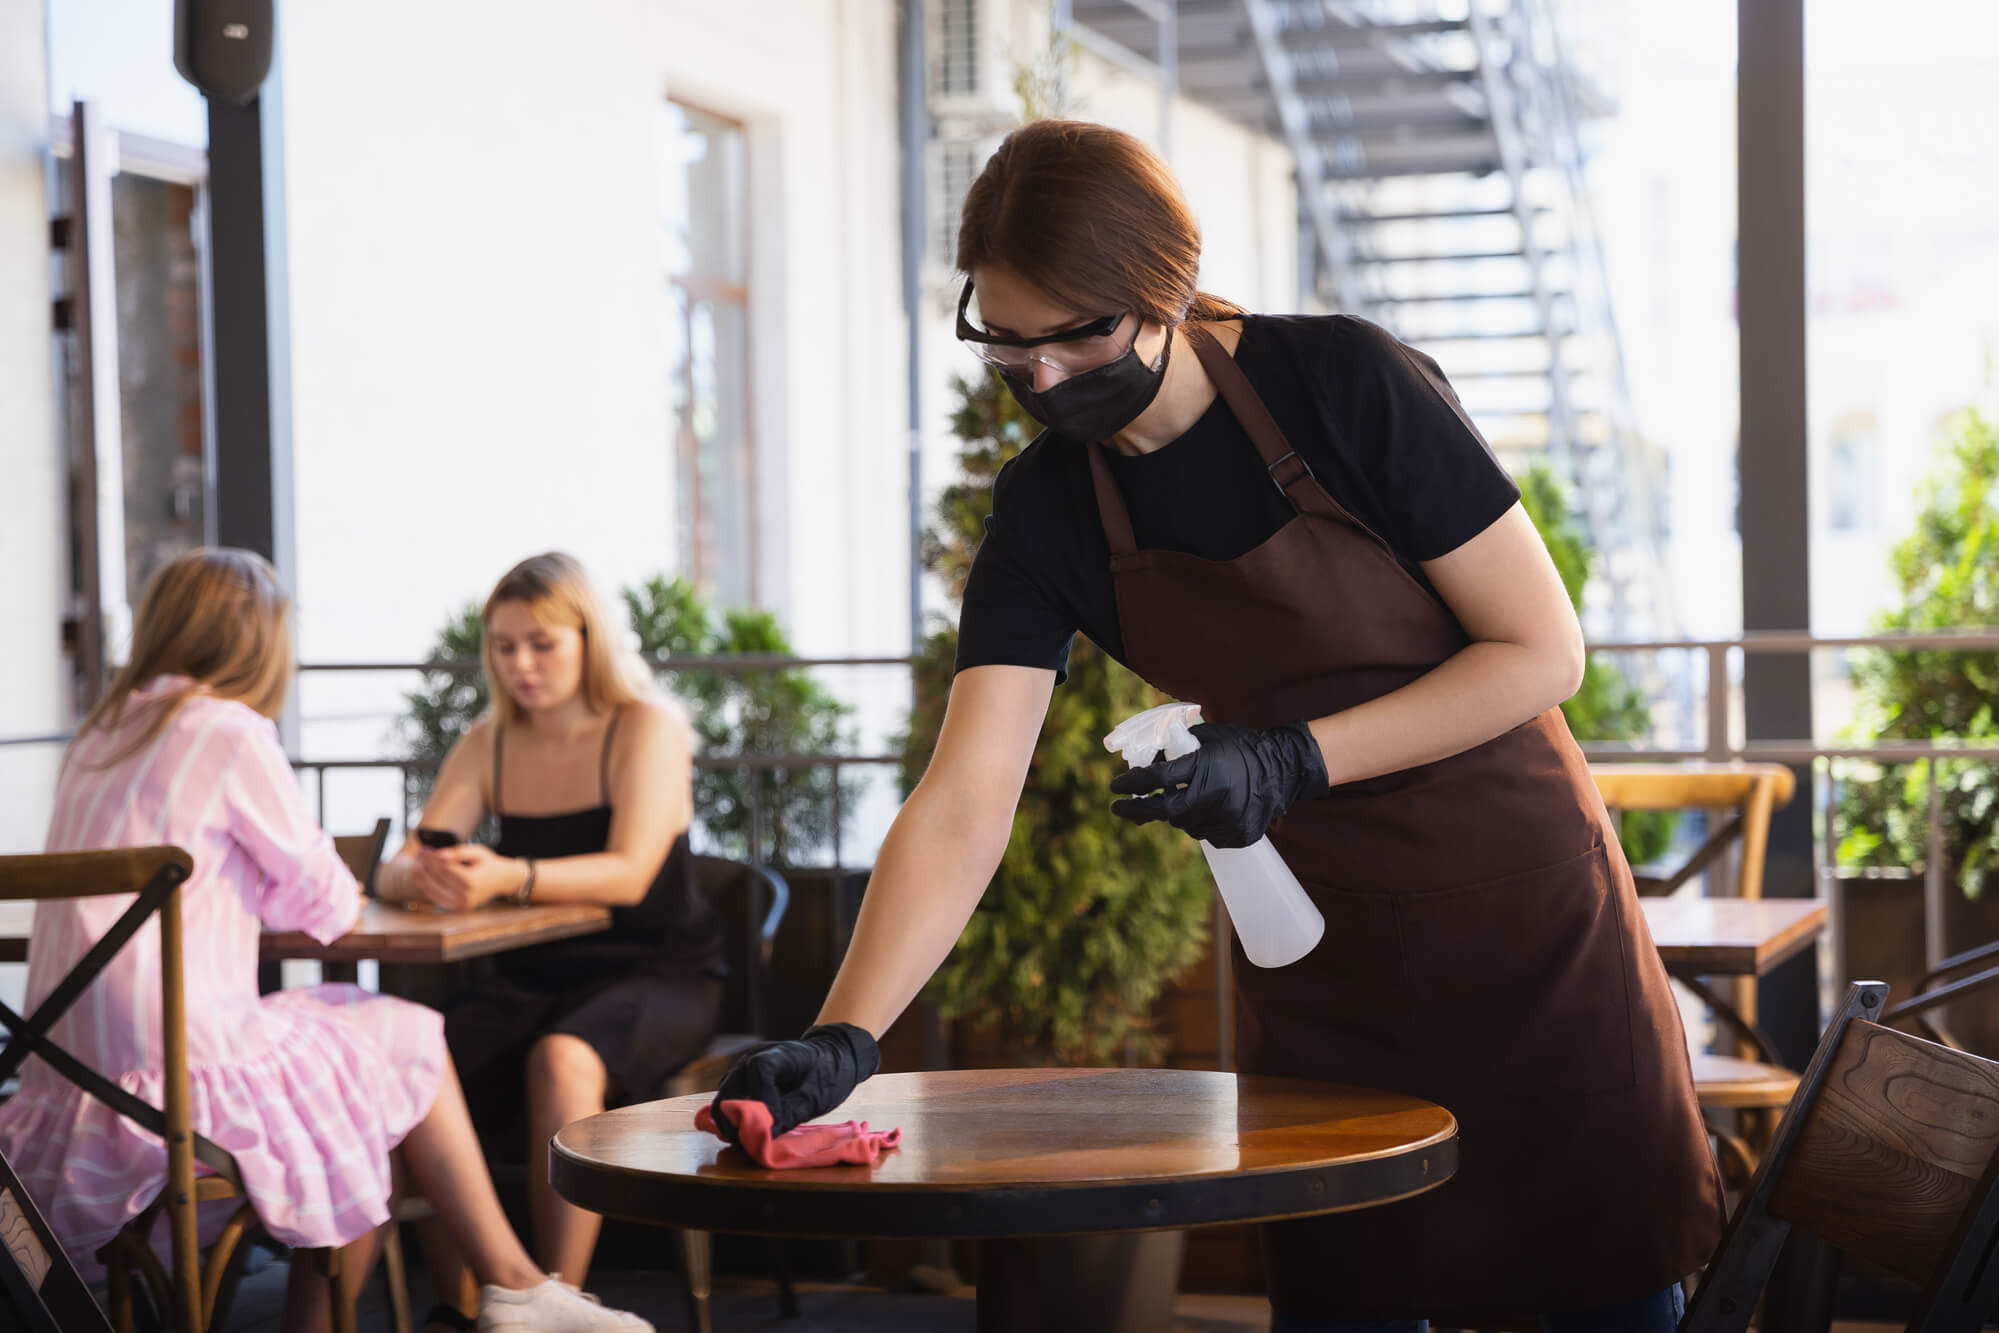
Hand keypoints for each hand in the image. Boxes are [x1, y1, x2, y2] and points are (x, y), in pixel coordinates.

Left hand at [411, 843, 518, 910]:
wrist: (502, 880)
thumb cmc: (488, 864)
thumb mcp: (478, 852)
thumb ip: (458, 852)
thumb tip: (439, 855)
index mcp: (471, 881)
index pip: (444, 867)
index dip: (432, 857)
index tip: (424, 848)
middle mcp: (465, 895)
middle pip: (437, 877)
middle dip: (425, 864)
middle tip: (419, 853)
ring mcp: (461, 904)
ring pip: (433, 890)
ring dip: (422, 877)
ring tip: (416, 865)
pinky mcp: (457, 908)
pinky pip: (436, 898)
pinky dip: (426, 888)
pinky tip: (420, 878)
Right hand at [707, 1023, 880, 1145]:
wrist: (831, 1056)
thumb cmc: (828, 1073)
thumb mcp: (818, 1095)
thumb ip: (792, 1112)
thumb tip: (766, 1135)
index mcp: (778, 1054)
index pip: (759, 1071)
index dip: (761, 1101)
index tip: (770, 1128)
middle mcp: (752, 1058)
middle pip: (729, 1092)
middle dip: (736, 1124)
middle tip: (751, 1150)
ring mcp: (743, 1070)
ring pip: (724, 1101)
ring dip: (732, 1126)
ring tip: (750, 1147)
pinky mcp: (741, 1083)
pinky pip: (729, 1104)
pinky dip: (734, 1122)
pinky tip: (749, 1138)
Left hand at [1108, 720, 1328, 848]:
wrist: (1282, 769)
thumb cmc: (1240, 748)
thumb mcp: (1207, 737)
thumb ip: (1177, 749)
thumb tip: (1145, 763)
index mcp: (1204, 766)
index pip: (1157, 778)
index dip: (1131, 783)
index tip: (1114, 787)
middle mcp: (1213, 794)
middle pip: (1164, 811)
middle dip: (1138, 810)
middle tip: (1119, 808)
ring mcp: (1226, 818)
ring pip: (1185, 825)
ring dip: (1179, 814)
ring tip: (1192, 798)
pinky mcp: (1236, 835)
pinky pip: (1207, 835)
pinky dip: (1202, 823)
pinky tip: (1213, 808)